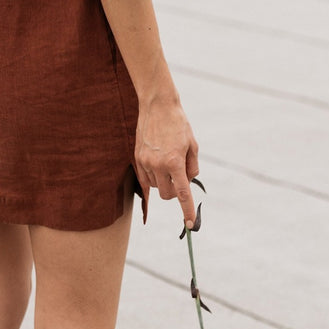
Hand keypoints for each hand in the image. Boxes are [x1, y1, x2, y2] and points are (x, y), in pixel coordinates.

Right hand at [135, 87, 198, 226]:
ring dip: (163, 183)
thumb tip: (188, 181)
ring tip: (168, 163)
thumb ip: (192, 166)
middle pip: (167, 195)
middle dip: (175, 193)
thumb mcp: (192, 145)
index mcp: (174, 162)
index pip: (182, 194)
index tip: (190, 224)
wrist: (157, 105)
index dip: (187, 211)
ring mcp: (145, 161)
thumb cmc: (178, 123)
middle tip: (180, 179)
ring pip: (155, 187)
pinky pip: (145, 177)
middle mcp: (158, 165)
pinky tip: (158, 164)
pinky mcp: (136, 157)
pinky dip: (153, 177)